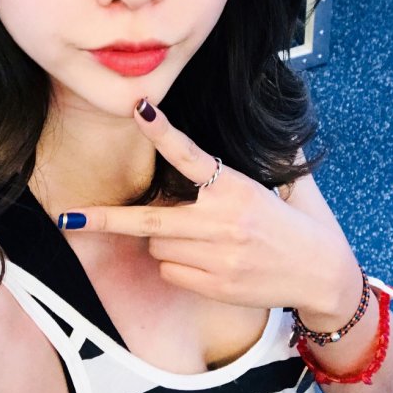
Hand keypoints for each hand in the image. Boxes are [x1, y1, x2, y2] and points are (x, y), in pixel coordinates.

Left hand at [67, 100, 357, 313]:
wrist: (321, 273)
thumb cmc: (292, 223)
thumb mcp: (274, 186)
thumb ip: (233, 172)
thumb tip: (198, 156)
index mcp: (236, 187)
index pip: (190, 154)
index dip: (161, 131)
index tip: (138, 108)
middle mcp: (223, 220)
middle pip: (150, 220)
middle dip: (116, 220)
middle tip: (70, 218)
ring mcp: (218, 257)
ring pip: (158, 247)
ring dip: (165, 242)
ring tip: (201, 241)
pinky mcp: (217, 285)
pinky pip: (171, 273)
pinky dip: (178, 267)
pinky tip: (207, 264)